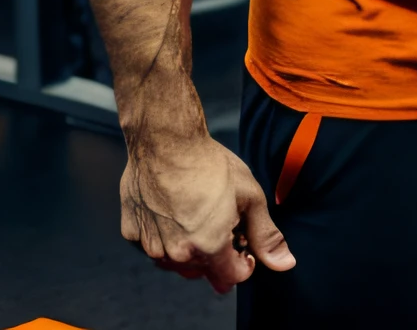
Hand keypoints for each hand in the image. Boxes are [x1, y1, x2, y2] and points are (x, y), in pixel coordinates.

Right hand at [120, 131, 295, 292]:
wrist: (164, 138)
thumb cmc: (207, 162)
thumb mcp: (249, 195)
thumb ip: (265, 234)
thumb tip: (284, 263)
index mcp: (209, 247)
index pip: (231, 278)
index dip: (242, 262)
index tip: (242, 242)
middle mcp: (178, 254)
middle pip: (203, 270)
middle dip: (215, 252)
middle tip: (218, 219)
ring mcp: (151, 246)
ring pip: (175, 261)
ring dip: (187, 246)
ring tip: (194, 211)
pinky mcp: (131, 232)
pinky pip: (151, 245)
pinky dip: (162, 234)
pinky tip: (170, 208)